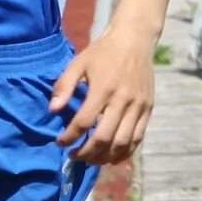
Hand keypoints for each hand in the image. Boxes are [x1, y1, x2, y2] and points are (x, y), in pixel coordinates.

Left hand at [49, 27, 157, 163]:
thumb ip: (64, 86)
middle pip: (104, 138)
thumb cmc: (102, 52)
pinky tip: (112, 157)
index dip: (70, 137)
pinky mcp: (148, 109)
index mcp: (103, 89)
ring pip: (122, 143)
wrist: (134, 41)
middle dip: (86, 153)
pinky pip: (138, 138)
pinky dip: (125, 152)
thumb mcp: (78, 63)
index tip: (60, 143)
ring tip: (90, 159)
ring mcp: (138, 106)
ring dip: (105, 157)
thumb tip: (53, 109)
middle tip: (74, 156)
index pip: (83, 122)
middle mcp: (123, 100)